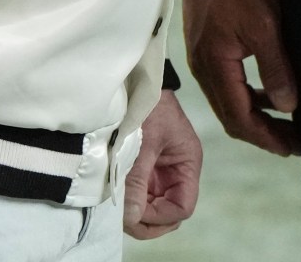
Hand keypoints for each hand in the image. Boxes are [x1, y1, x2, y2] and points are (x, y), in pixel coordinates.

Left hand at [123, 91, 202, 238]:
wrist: (134, 80)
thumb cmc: (146, 106)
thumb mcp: (142, 144)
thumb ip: (136, 182)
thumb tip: (131, 218)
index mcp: (186, 163)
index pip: (182, 206)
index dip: (160, 217)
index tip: (135, 212)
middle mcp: (176, 171)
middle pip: (168, 212)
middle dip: (147, 220)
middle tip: (122, 218)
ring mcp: (160, 171)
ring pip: (152, 206)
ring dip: (135, 210)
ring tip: (115, 206)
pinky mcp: (144, 167)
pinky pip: (140, 193)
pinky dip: (128, 199)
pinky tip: (114, 194)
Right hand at [182, 0, 300, 155]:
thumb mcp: (264, 26)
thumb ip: (276, 68)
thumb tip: (288, 106)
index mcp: (216, 67)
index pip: (240, 118)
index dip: (267, 138)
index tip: (292, 147)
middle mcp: (204, 70)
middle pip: (232, 117)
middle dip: (264, 134)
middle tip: (294, 142)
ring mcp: (202, 60)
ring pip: (229, 103)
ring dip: (257, 117)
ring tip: (286, 124)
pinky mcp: (206, 50)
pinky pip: (227, 86)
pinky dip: (248, 97)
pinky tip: (268, 95)